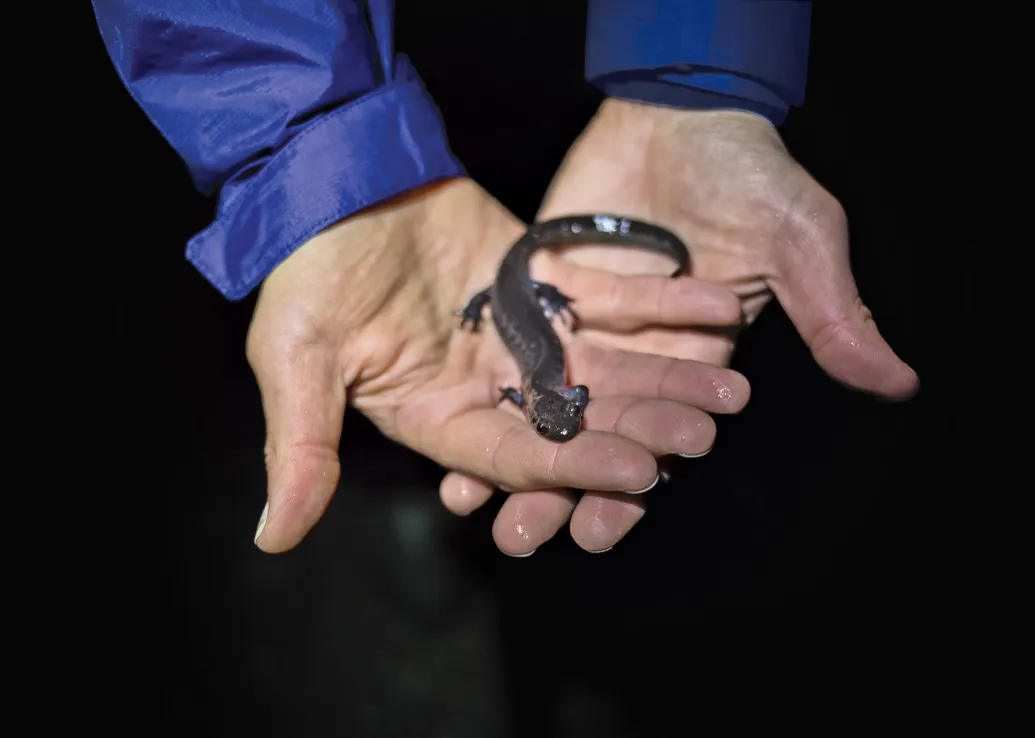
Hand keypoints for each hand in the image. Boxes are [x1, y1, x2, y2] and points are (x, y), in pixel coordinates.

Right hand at [247, 178, 746, 553]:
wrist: (336, 175)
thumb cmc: (307, 268)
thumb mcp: (297, 355)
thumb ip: (302, 444)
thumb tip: (275, 540)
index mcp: (436, 418)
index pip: (515, 457)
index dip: (575, 466)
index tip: (637, 471)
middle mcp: (489, 391)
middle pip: (577, 420)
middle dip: (642, 428)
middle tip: (706, 433)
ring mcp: (524, 339)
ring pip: (607, 367)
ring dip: (667, 377)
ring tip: (732, 389)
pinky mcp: (548, 289)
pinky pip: (614, 300)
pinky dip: (663, 304)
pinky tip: (716, 308)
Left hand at [440, 101, 919, 553]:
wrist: (683, 109)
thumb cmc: (753, 174)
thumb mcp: (800, 241)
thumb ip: (832, 313)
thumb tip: (898, 382)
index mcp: (694, 366)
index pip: (662, 443)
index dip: (633, 487)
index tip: (600, 529)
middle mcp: (634, 360)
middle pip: (594, 438)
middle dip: (559, 488)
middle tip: (523, 536)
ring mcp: (582, 329)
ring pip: (544, 406)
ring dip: (509, 455)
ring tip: (473, 503)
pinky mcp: (540, 292)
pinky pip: (508, 351)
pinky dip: (483, 389)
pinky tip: (447, 430)